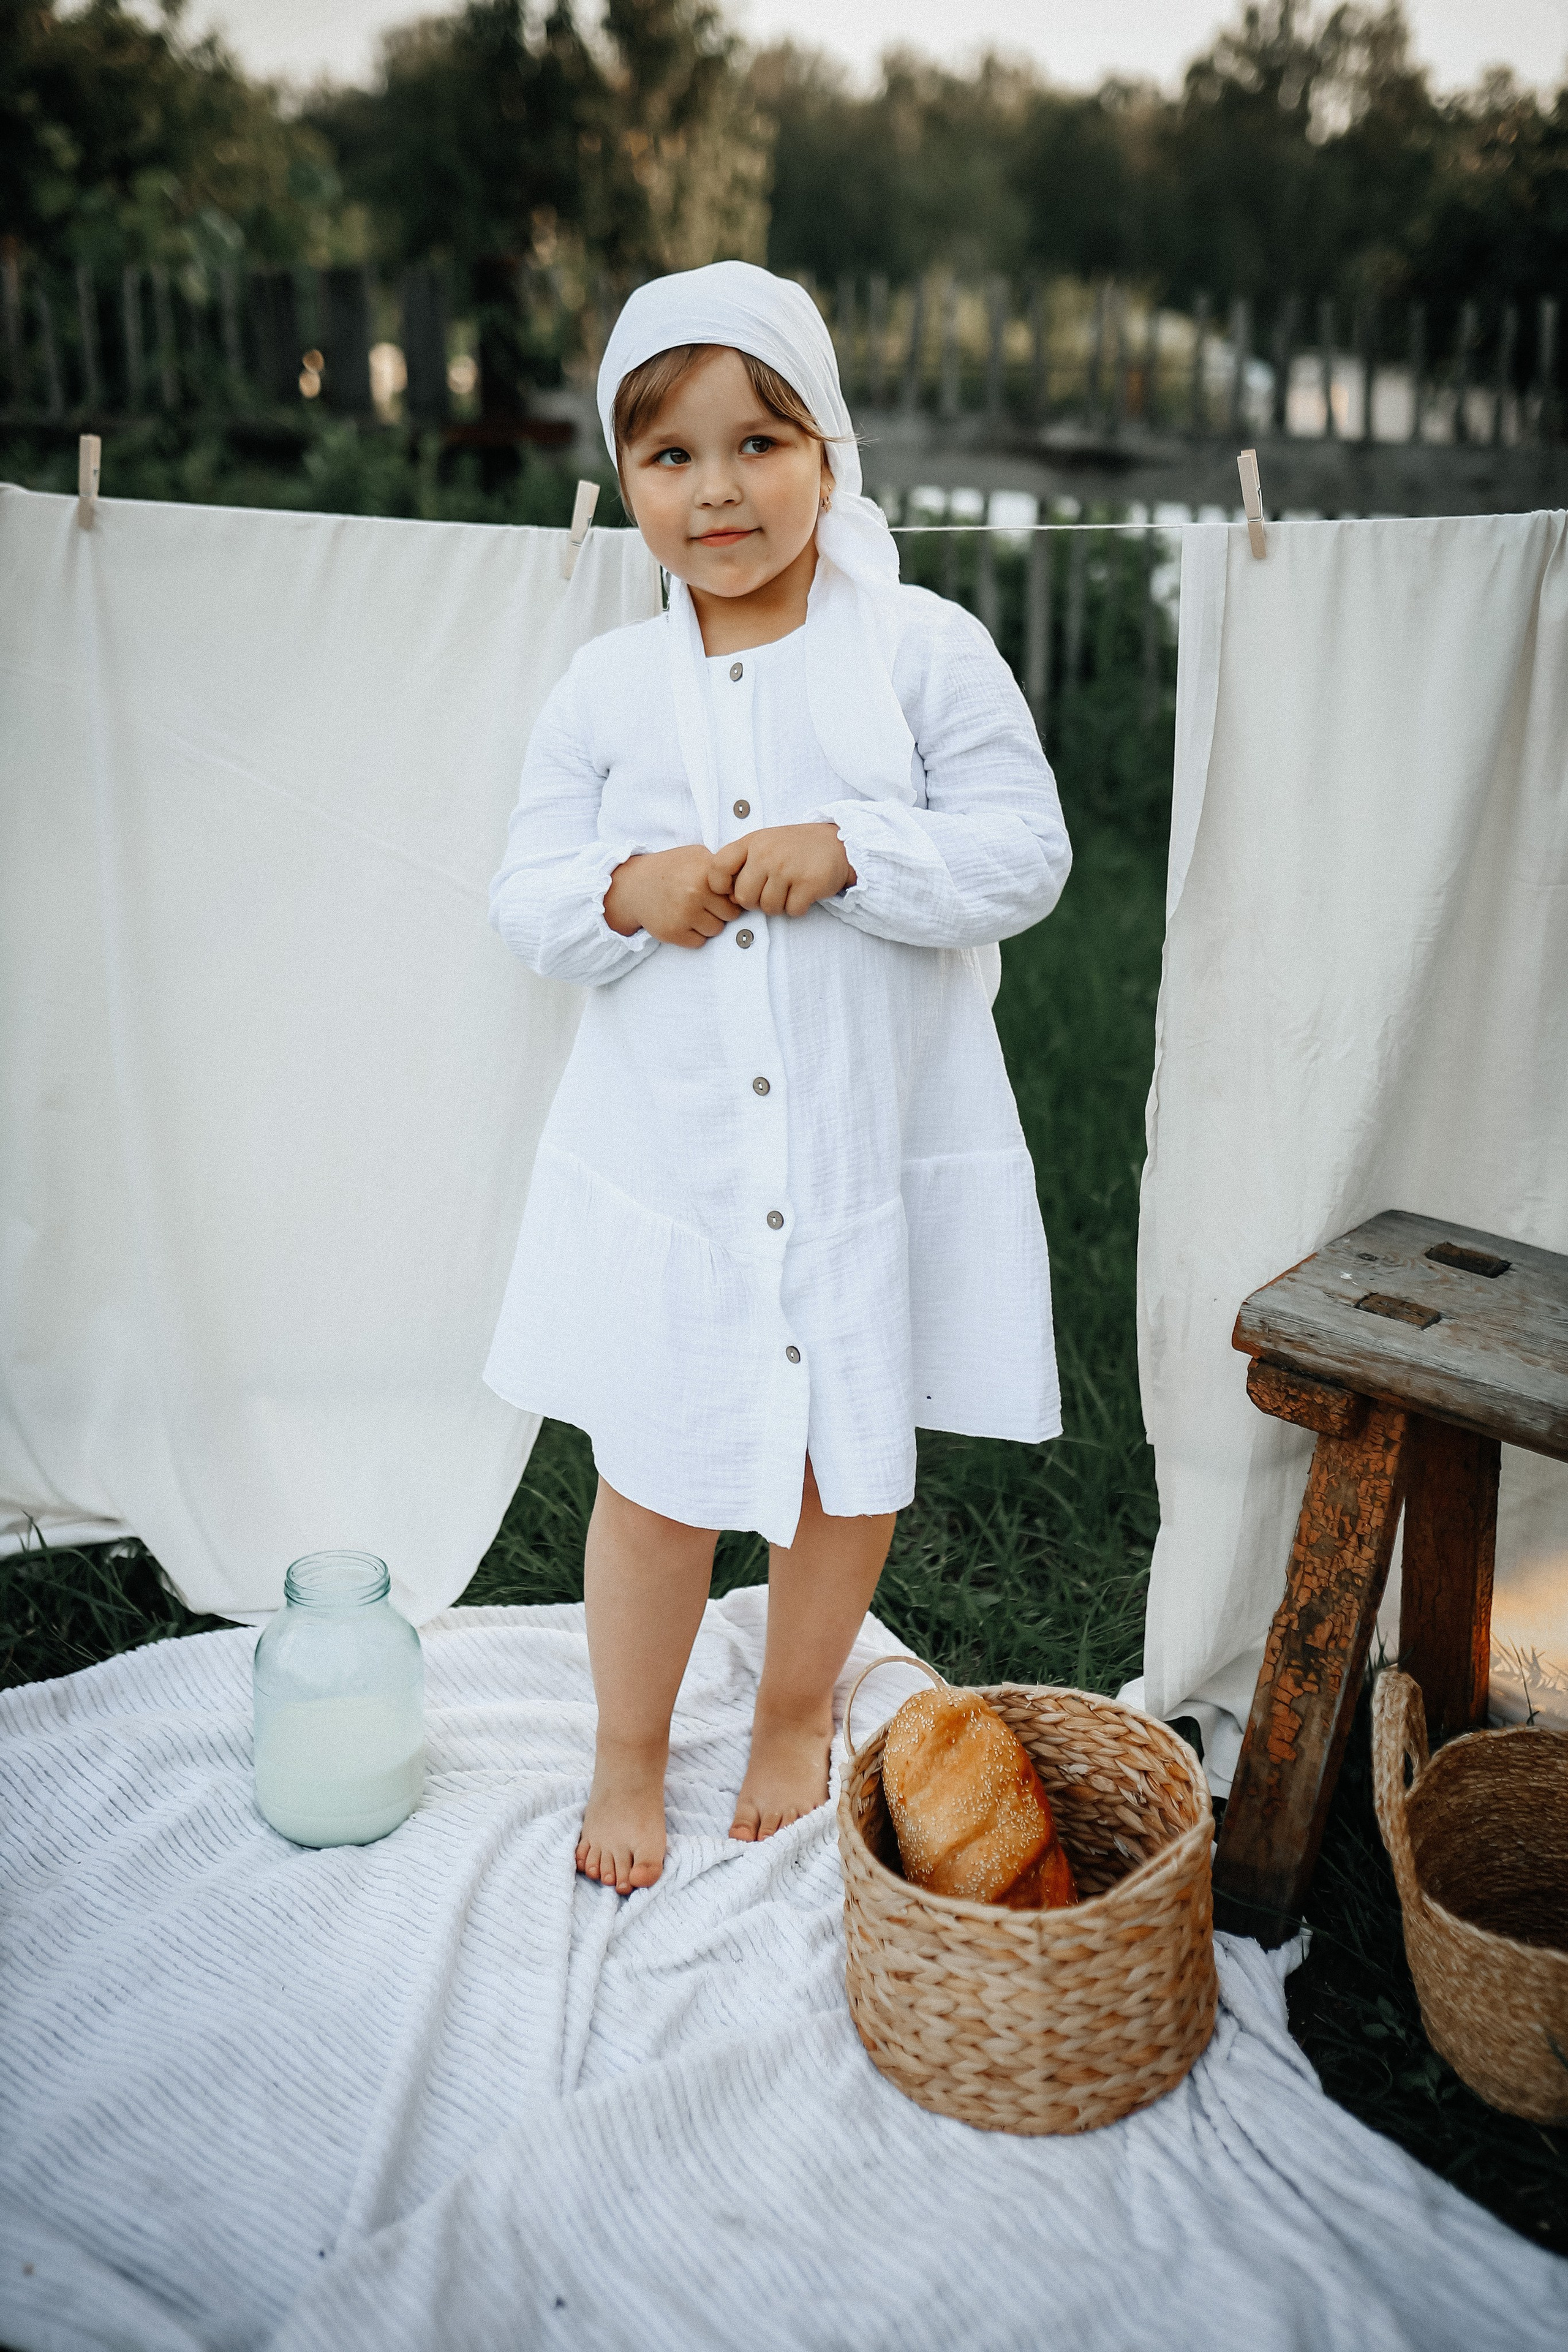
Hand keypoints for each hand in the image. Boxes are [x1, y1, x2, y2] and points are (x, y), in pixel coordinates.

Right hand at [604, 845, 741, 947]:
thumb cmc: (670, 869)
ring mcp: (684, 915)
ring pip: (716, 930)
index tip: (720, 893)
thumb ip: (721, 867)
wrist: (634, 885)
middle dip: (721, 911)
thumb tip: (745, 884)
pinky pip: (699, 942)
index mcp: (705, 872)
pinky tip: (682, 921)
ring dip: (708, 924)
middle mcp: (695, 893)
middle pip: (731, 915)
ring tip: (692, 911)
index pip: (737, 894)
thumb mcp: (696, 855)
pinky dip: (693, 935)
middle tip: (704, 903)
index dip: (730, 895)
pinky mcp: (673, 933)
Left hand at [711, 823, 854, 918]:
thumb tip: (727, 896)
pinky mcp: (808, 883)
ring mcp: (787, 868)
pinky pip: (792, 911)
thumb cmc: (794, 848)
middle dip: (755, 902)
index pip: (717, 868)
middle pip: (743, 897)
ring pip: (768, 908)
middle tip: (770, 891)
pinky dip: (798, 908)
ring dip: (779, 906)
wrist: (838, 843)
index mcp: (752, 842)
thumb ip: (742, 864)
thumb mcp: (764, 844)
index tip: (732, 889)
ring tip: (789, 890)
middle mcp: (766, 853)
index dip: (719, 886)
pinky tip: (804, 893)